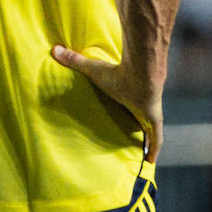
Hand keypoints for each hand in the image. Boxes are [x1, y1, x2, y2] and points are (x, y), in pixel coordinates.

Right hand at [51, 45, 163, 161]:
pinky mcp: (155, 122)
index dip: (130, 111)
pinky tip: (151, 162)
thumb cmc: (118, 73)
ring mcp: (150, 115)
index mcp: (129, 97)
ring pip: (151, 132)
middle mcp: (142, 107)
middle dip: (140, 129)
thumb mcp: (92, 70)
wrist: (139, 76)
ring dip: (149, 142)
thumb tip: (54, 49)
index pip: (130, 106)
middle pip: (141, 121)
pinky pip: (156, 140)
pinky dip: (154, 150)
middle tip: (134, 141)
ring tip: (143, 156)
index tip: (127, 116)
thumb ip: (75, 60)